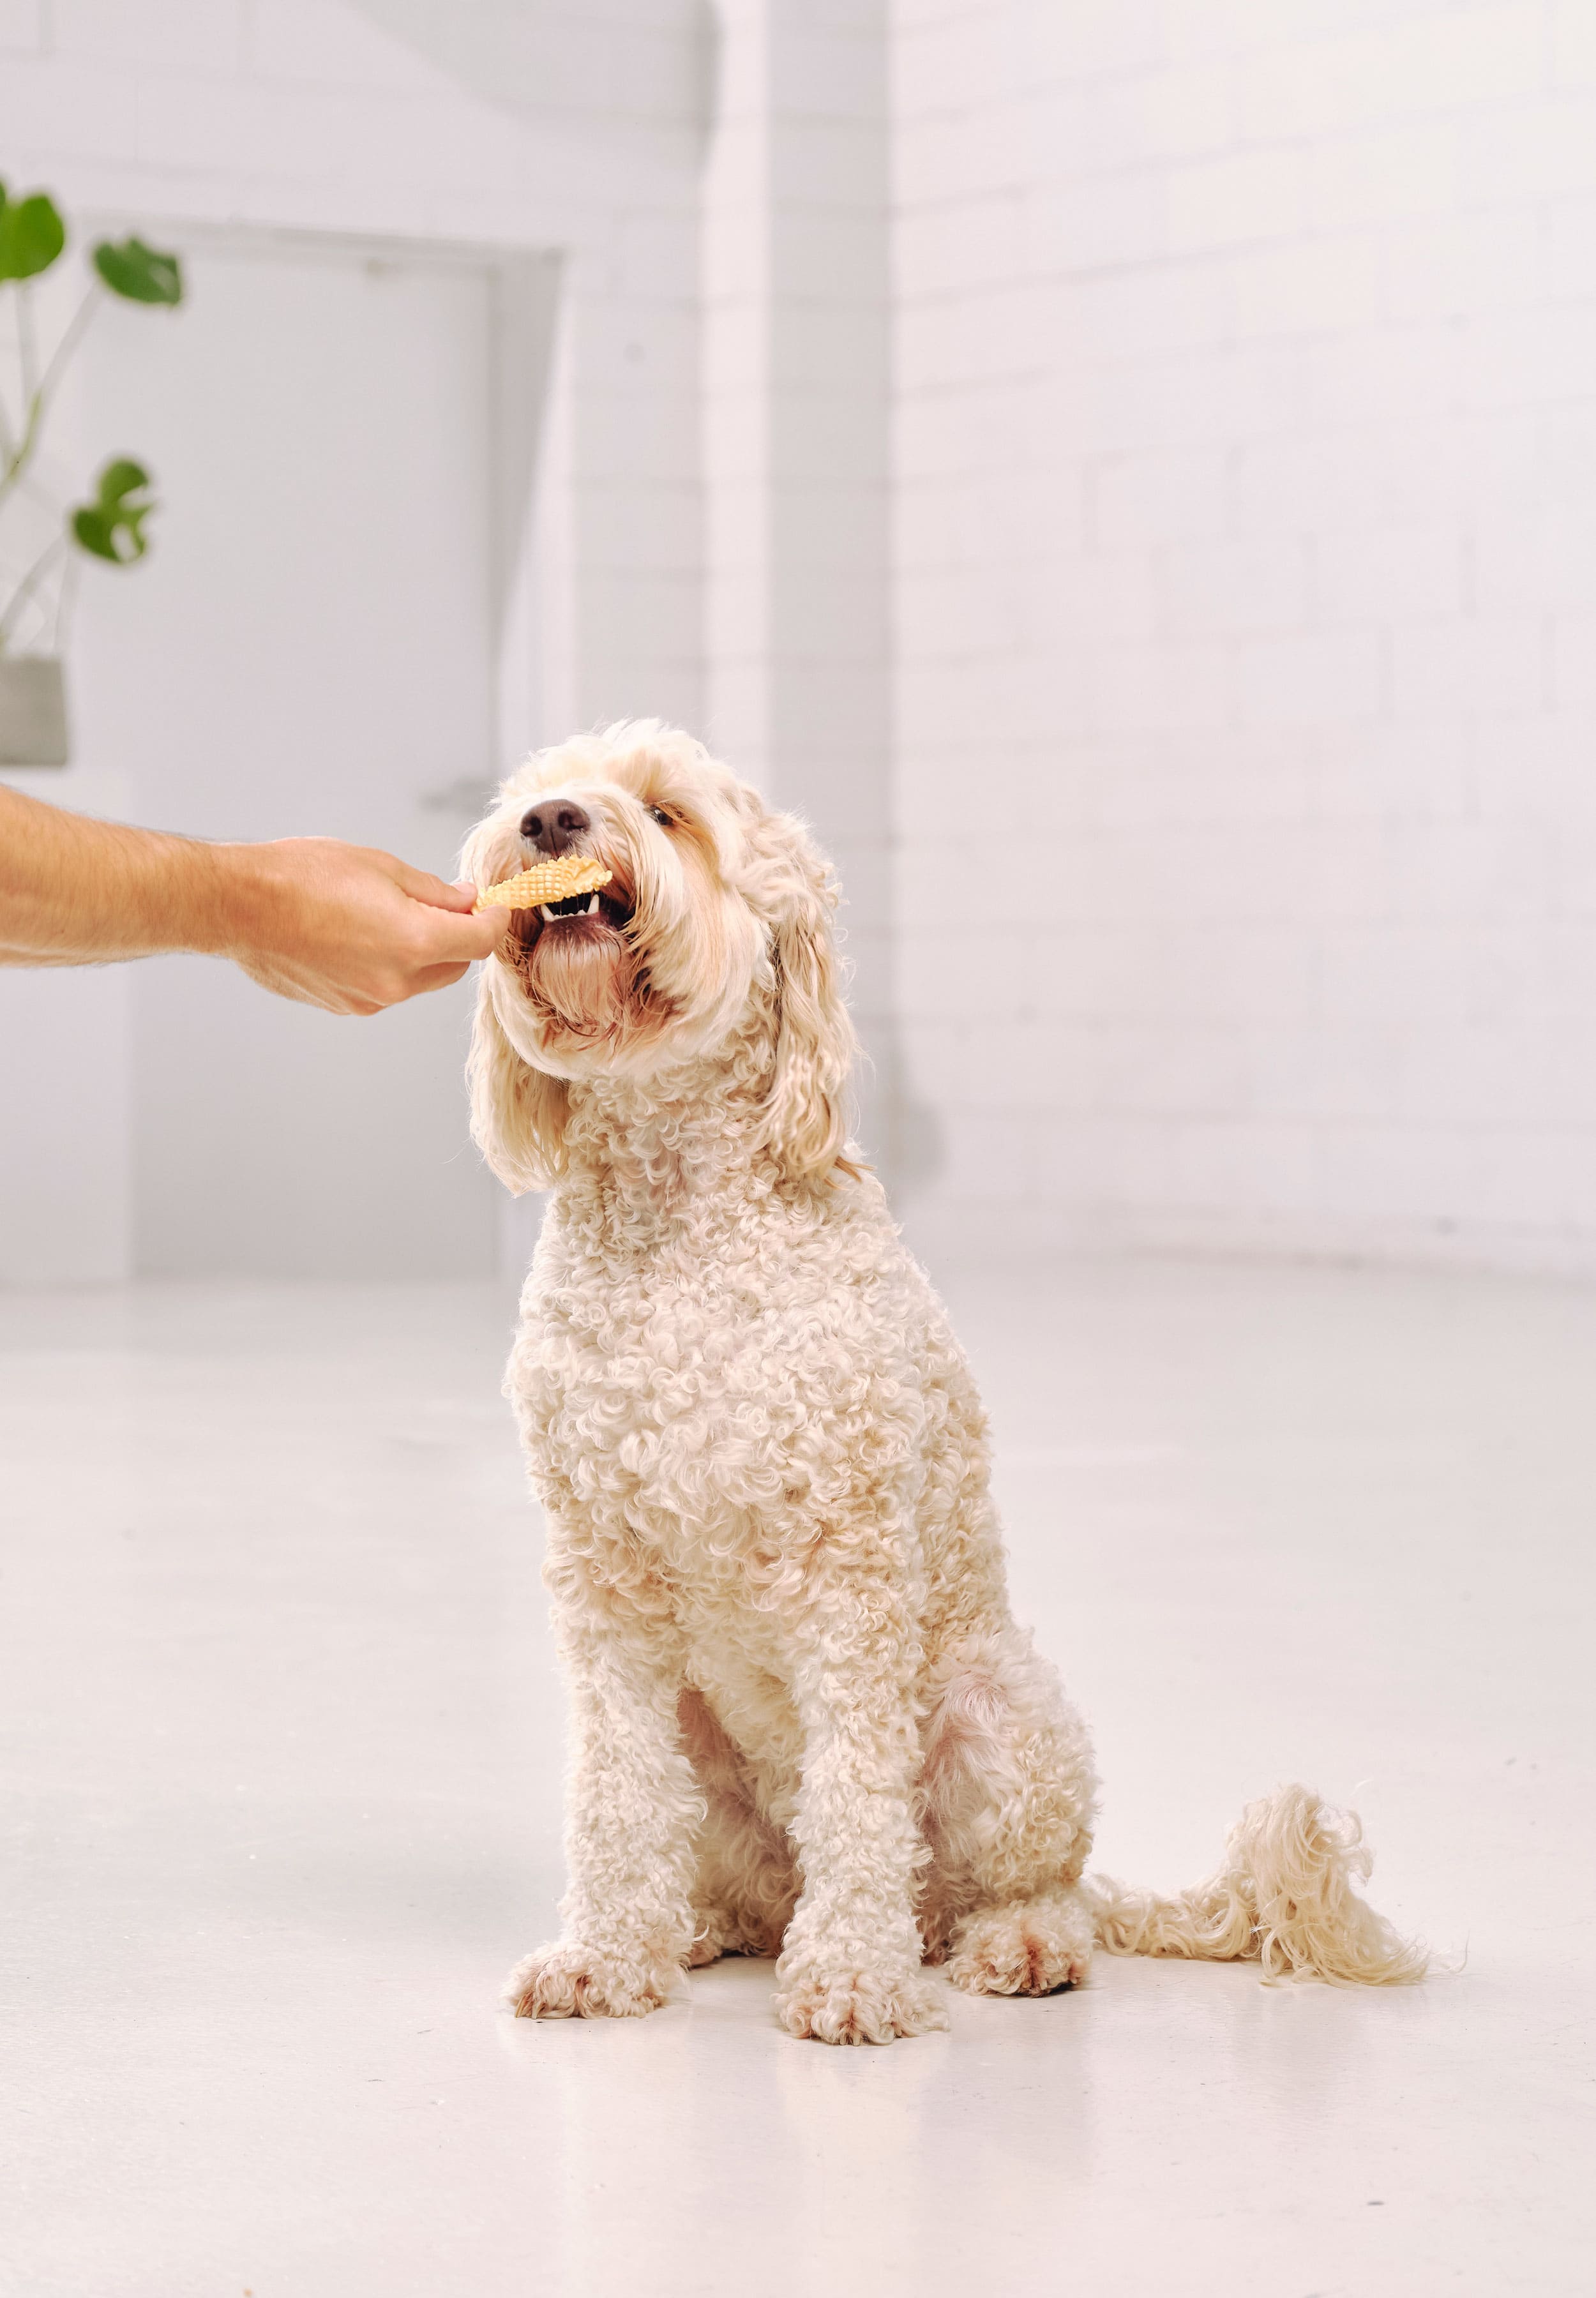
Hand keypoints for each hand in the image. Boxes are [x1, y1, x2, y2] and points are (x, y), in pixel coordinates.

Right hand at [219, 838, 509, 1014]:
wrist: (239, 906)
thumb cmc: (301, 877)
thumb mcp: (379, 867)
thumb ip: (432, 891)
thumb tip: (464, 900)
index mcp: (414, 941)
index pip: (481, 940)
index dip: (496, 920)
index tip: (497, 906)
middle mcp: (397, 981)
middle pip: (455, 965)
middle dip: (458, 936)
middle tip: (444, 904)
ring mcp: (369, 999)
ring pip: (420, 978)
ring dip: (421, 951)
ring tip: (387, 913)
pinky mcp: (344, 1006)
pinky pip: (385, 986)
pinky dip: (388, 964)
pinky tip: (358, 935)